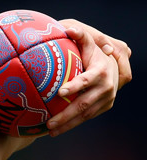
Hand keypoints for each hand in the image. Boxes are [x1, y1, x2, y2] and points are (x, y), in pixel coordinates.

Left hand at [47, 22, 130, 136]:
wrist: (110, 65)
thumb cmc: (92, 53)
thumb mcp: (87, 43)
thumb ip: (80, 36)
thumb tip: (70, 29)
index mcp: (101, 70)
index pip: (85, 81)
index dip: (74, 87)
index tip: (60, 92)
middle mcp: (107, 87)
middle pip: (83, 104)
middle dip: (66, 115)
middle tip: (49, 122)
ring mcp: (107, 99)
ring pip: (85, 115)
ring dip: (67, 124)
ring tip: (50, 130)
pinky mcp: (104, 106)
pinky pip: (87, 118)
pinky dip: (73, 124)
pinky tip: (58, 130)